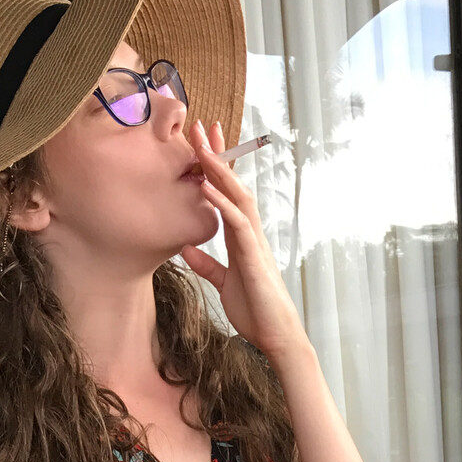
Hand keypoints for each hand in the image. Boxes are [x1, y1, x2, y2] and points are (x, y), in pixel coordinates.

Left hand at [178, 118, 309, 366]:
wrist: (275, 335)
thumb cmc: (255, 311)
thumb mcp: (224, 283)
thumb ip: (207, 265)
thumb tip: (186, 247)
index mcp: (241, 237)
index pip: (228, 193)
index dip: (216, 167)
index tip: (201, 142)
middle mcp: (250, 232)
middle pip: (233, 184)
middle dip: (217, 155)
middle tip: (200, 126)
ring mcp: (254, 241)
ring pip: (237, 196)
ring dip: (219, 170)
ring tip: (200, 146)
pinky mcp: (254, 256)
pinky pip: (238, 223)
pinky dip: (222, 203)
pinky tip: (207, 187)